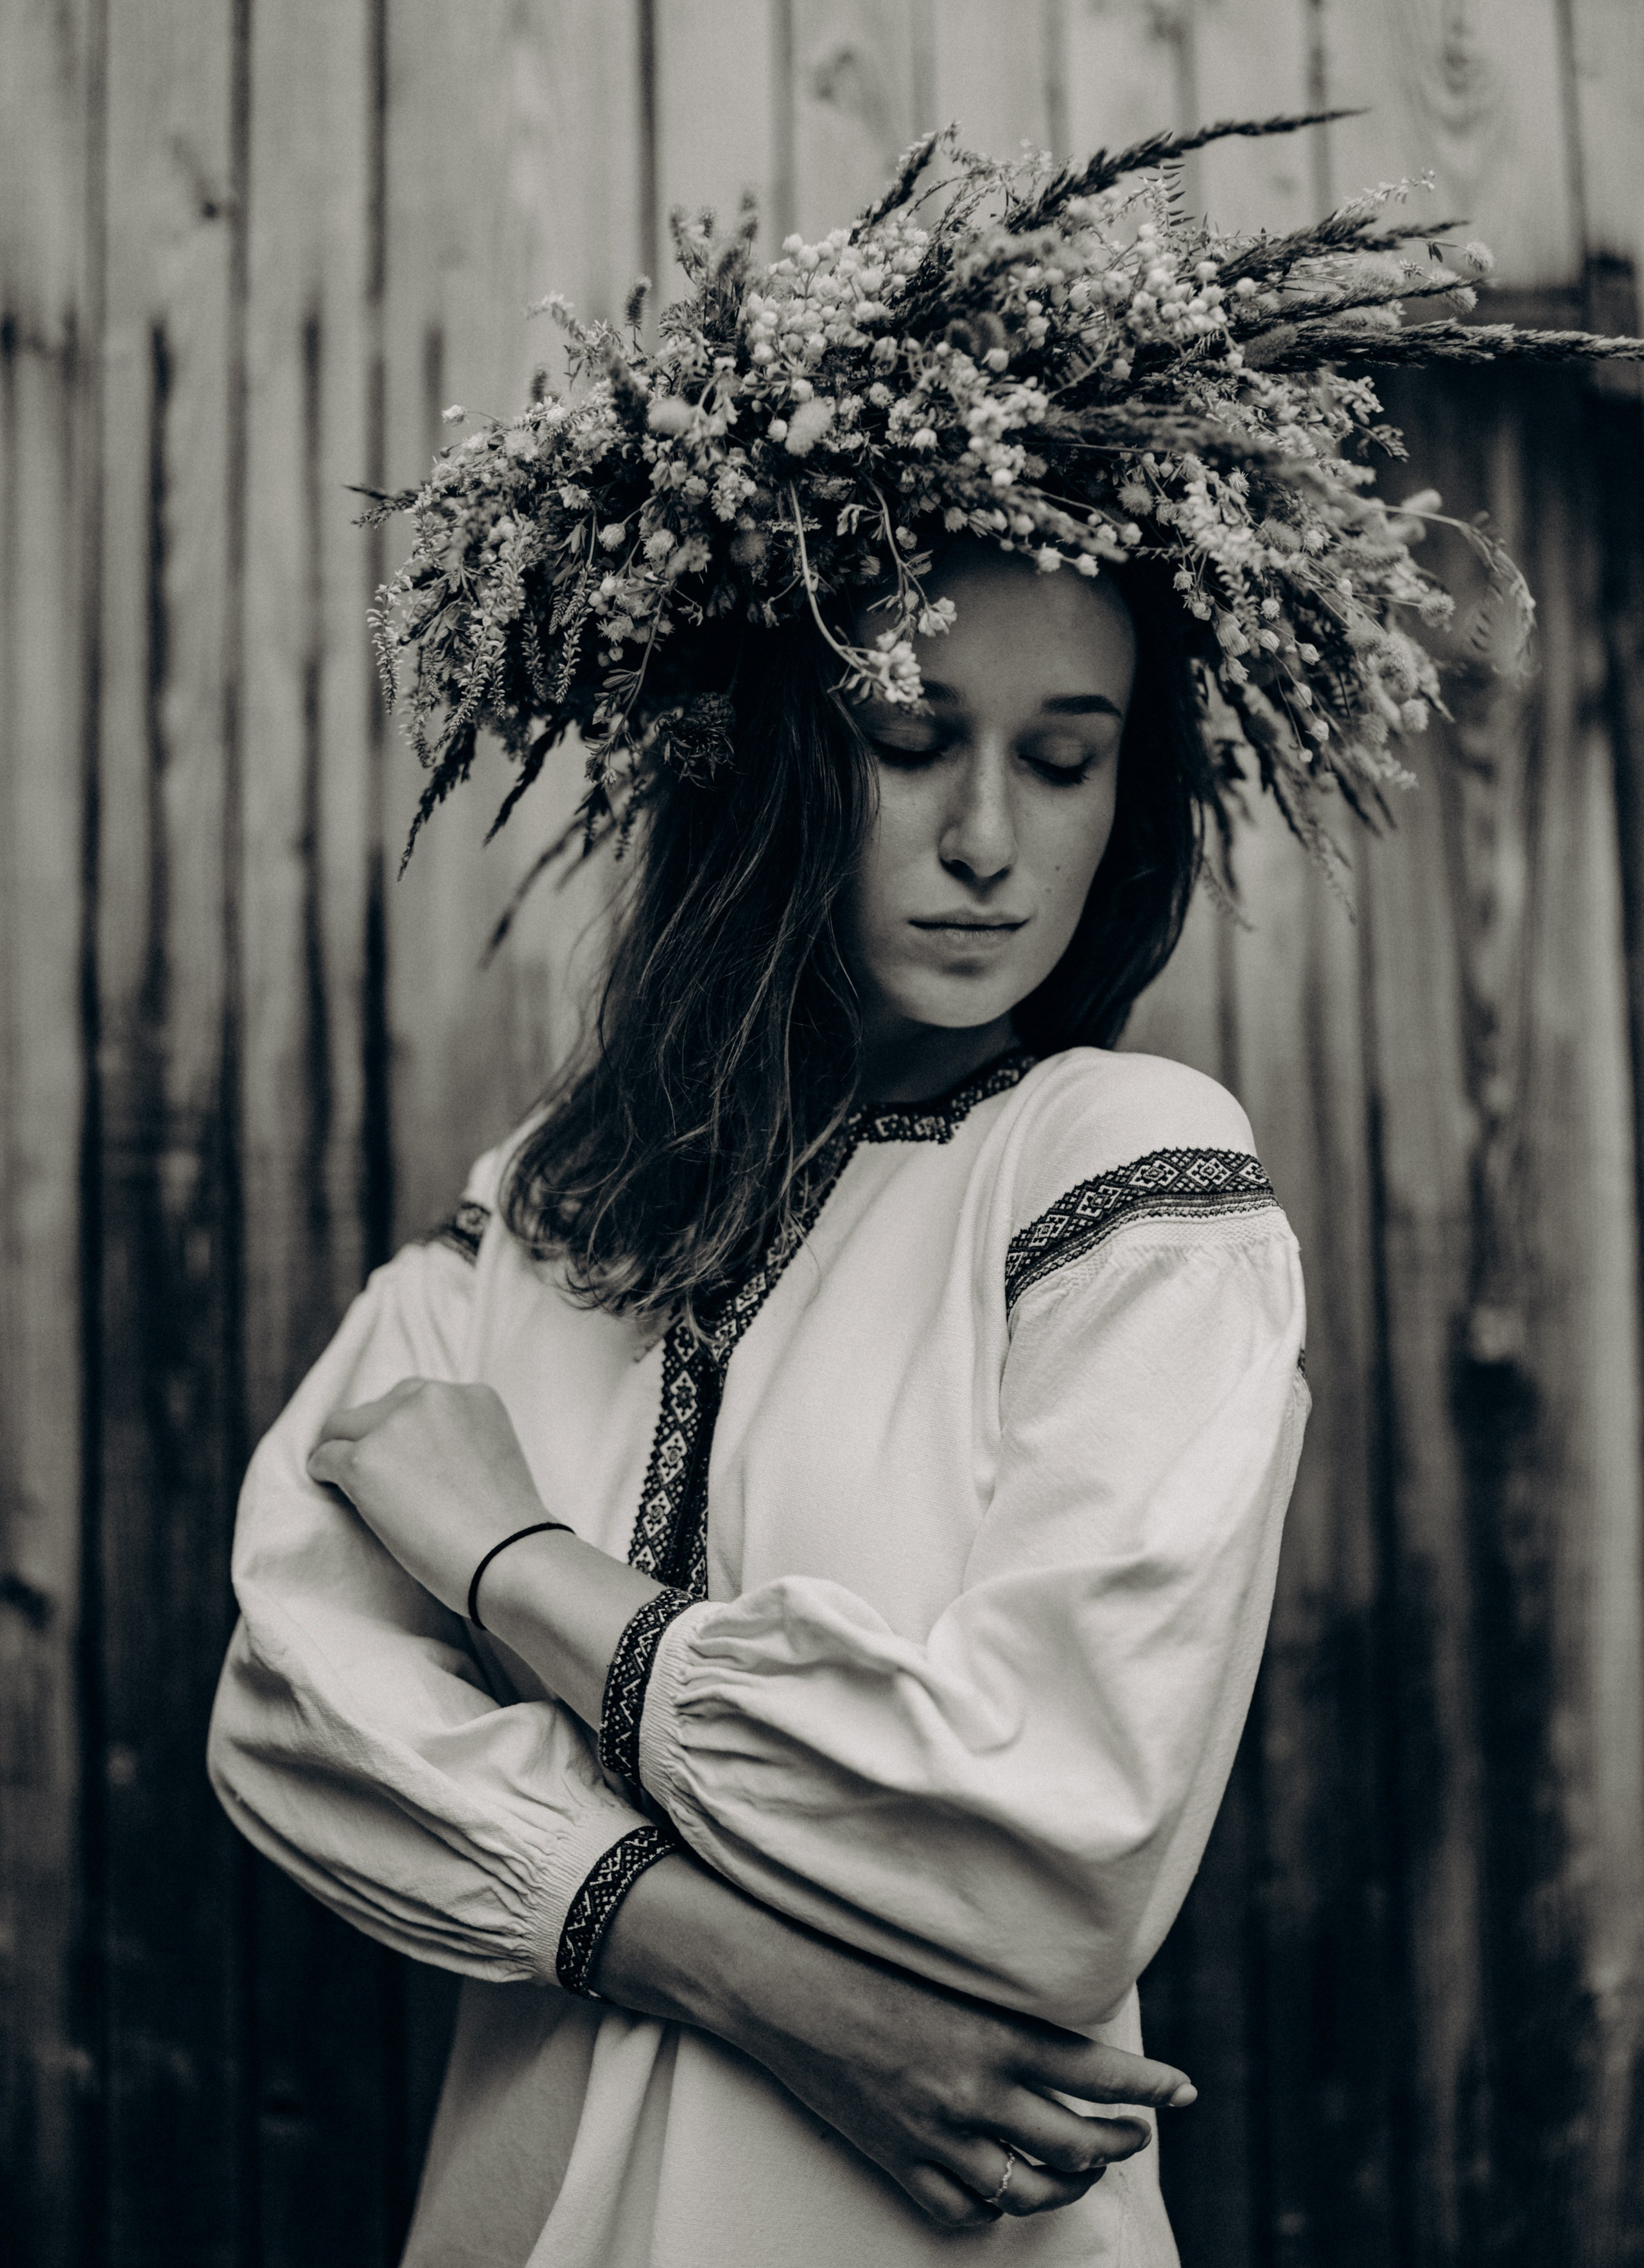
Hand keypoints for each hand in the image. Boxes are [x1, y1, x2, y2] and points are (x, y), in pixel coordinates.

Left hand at [307, 1378, 545, 1617]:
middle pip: (377, 1406)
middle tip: (378, 1476)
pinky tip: (337, 1493)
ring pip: (342, 1426)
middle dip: (373, 1436)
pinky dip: (325, 1474)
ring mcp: (395, 1426)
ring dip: (346, 1452)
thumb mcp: (494, 1456)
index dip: (404, 1431)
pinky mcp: (364, 1461)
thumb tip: (415, 1451)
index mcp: (473, 1395)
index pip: (416, 1398)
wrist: (507, 1558)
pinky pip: (324, 1458)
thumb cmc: (507, 1528)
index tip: (403, 1460)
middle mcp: (433, 1397)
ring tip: (355, 1486)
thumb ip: (459, 1438)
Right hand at [595, 1851, 1193, 2228]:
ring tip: (1082, 2169)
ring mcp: (932, 2134)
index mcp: (989, 2032)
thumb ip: (1003, 2004)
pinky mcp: (896, 2160)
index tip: (1183, 2091)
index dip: (1148, 2085)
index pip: (1094, 2069)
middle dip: (1118, 2142)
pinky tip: (1002, 2192)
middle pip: (1074, 2142)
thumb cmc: (860, 1956)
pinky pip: (962, 2209)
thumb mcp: (947, 1972)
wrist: (777, 1986)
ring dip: (1066, 2183)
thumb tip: (1061, 2025)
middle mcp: (970, 2090)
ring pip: (1026, 2188)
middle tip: (1136, 2134)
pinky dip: (991, 2209)